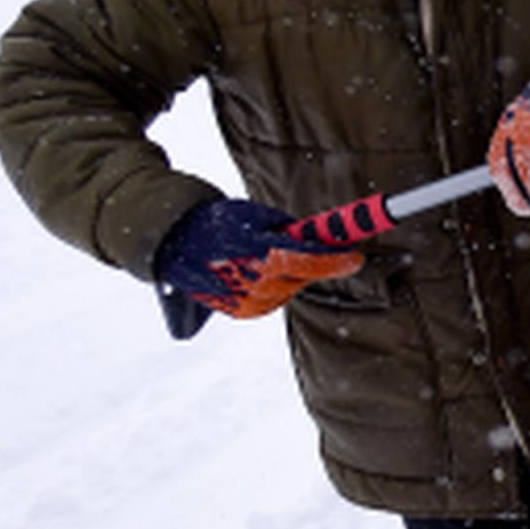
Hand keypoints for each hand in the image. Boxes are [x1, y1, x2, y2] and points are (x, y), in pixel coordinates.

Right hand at [154, 199, 365, 319]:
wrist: (174, 246)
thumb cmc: (218, 223)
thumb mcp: (254, 215)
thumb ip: (287, 229)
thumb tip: (317, 237)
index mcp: (256, 254)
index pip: (307, 260)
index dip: (334, 260)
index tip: (356, 257)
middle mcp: (252, 282)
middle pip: (302, 276)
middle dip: (312, 262)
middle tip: (310, 246)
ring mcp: (246, 301)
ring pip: (290, 290)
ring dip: (292, 274)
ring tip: (268, 256)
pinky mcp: (240, 313)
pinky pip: (274, 300)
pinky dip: (276, 287)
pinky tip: (259, 273)